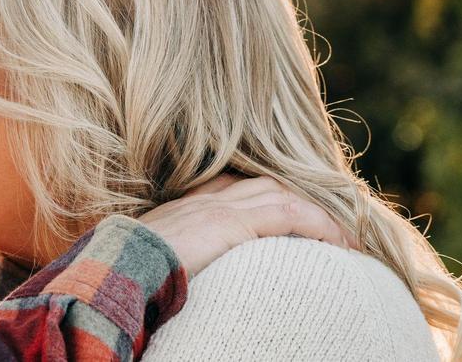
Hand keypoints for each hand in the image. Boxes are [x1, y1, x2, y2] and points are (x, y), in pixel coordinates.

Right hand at [137, 176, 357, 274]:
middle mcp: (201, 199)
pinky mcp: (232, 222)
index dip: (262, 194)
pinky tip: (340, 243)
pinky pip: (290, 214)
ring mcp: (217, 206)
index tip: (286, 211)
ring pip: (282, 194)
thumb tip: (180, 278)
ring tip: (346, 237)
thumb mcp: (147, 260)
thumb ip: (169, 258)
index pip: (228, 184)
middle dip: (298, 197)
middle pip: (262, 183)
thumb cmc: (124, 274)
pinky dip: (320, 225)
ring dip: (319, 213)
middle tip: (327, 222)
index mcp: (180, 208)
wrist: (115, 271)